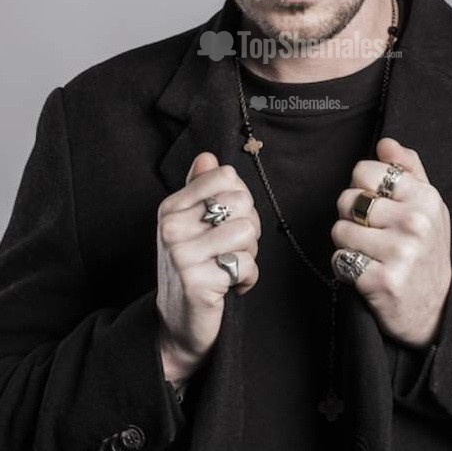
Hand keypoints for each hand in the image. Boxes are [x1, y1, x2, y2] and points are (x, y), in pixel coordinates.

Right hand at [156, 153, 260, 382]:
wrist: (177, 325)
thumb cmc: (193, 268)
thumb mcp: (191, 225)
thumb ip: (199, 190)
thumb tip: (208, 157)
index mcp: (171, 207)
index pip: (226, 176)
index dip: (240, 199)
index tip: (228, 222)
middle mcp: (172, 226)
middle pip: (242, 202)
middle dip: (249, 228)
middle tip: (231, 250)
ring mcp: (182, 254)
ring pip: (248, 231)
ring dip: (249, 254)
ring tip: (229, 267)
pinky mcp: (197, 281)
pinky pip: (246, 265)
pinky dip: (247, 279)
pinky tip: (229, 287)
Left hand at [331, 137, 451, 348]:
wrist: (436, 309)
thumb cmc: (426, 249)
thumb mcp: (427, 204)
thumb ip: (407, 168)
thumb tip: (385, 142)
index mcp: (426, 197)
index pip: (365, 171)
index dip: (362, 186)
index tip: (375, 202)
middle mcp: (415, 222)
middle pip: (348, 199)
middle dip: (352, 215)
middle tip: (372, 232)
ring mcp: (400, 252)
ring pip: (340, 230)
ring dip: (348, 243)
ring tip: (370, 252)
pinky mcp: (383, 281)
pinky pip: (339, 260)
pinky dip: (346, 266)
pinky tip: (366, 271)